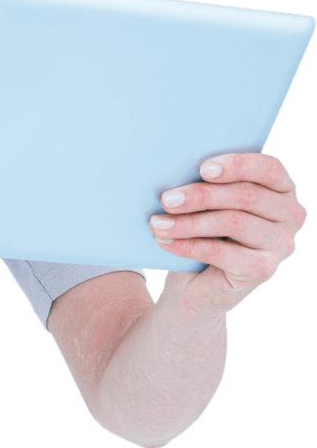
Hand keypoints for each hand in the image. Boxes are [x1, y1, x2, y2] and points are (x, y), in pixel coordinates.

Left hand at [150, 153, 306, 318]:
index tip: (203, 169)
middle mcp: (290, 215)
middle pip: (246, 196)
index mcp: (282, 188)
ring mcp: (280, 244)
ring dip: (189, 222)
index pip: (269, 168)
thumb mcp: (208, 201)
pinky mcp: (263, 270)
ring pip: (233, 222)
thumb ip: (206, 182)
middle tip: (166, 200)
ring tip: (157, 223)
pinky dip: (188, 245)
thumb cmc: (203, 228)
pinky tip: (165, 241)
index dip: (237, 165)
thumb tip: (175, 168)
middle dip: (201, 195)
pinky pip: (221, 252)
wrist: (197, 281)